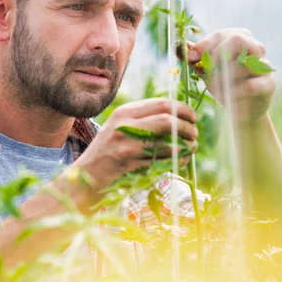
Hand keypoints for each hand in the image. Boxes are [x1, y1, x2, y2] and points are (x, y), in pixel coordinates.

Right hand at [72, 98, 197, 192]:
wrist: (86, 176)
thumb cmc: (107, 153)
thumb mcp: (119, 127)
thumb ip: (142, 120)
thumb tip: (177, 116)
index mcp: (125, 112)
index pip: (162, 104)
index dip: (183, 109)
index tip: (193, 117)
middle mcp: (125, 125)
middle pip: (167, 119)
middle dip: (187, 126)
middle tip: (195, 132)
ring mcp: (127, 146)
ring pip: (168, 142)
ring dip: (186, 145)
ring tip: (193, 147)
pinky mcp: (131, 165)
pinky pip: (163, 160)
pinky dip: (178, 159)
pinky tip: (183, 160)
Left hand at [179, 29, 275, 125]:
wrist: (240, 110)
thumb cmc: (224, 85)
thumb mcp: (206, 71)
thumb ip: (194, 58)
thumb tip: (179, 46)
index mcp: (239, 39)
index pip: (220, 34)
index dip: (204, 45)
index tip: (190, 58)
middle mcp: (254, 48)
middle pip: (238, 39)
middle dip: (217, 55)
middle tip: (206, 71)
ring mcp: (263, 65)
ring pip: (247, 61)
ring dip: (225, 76)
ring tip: (215, 88)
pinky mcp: (268, 84)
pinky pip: (251, 85)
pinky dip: (236, 91)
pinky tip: (227, 97)